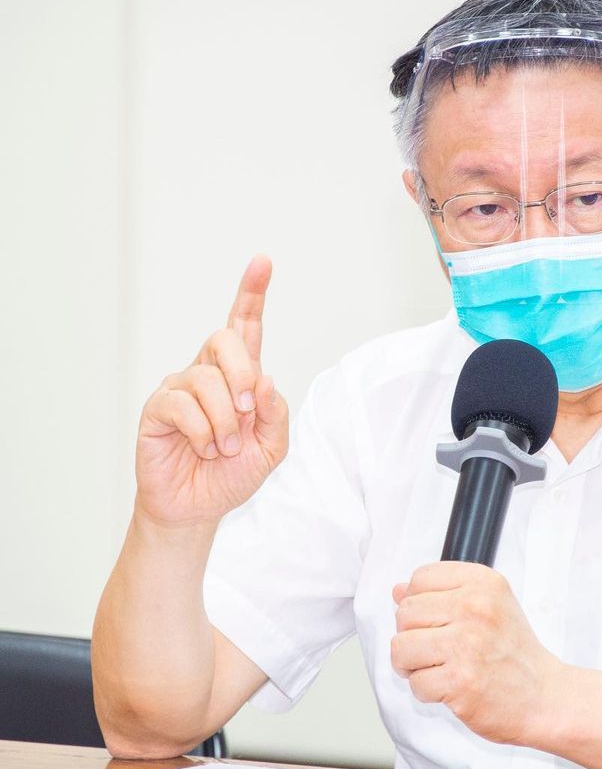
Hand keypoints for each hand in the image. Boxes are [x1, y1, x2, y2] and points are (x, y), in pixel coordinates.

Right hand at [134, 255, 288, 528]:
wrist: (198, 507)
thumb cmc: (233, 473)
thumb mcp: (272, 448)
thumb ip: (276, 414)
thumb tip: (264, 379)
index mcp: (239, 375)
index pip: (245, 326)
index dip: (252, 293)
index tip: (262, 261)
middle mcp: (208, 373)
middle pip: (225, 340)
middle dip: (243, 374)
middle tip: (249, 411)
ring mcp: (180, 388)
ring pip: (207, 381)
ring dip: (227, 420)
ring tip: (226, 447)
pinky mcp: (158, 408)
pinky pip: (183, 406)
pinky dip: (203, 432)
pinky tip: (205, 448)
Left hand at [391, 562, 562, 745]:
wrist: (544, 696)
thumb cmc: (514, 652)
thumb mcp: (489, 606)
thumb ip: (443, 594)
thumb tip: (397, 591)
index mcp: (483, 582)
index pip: (420, 578)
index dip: (418, 602)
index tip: (435, 620)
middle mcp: (475, 607)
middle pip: (405, 613)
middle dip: (412, 636)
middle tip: (437, 650)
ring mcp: (467, 644)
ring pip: (401, 648)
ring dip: (413, 666)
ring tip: (440, 668)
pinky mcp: (460, 681)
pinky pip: (415, 682)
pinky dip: (427, 691)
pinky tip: (451, 687)